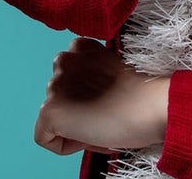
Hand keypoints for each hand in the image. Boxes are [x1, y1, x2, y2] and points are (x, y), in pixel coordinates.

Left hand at [34, 37, 170, 154]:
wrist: (146, 106)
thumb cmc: (139, 95)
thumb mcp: (109, 71)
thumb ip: (88, 75)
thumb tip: (77, 103)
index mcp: (81, 46)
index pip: (67, 75)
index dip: (85, 93)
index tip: (105, 98)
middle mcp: (64, 60)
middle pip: (58, 94)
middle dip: (75, 107)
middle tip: (102, 113)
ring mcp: (55, 85)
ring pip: (52, 114)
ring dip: (71, 123)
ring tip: (98, 123)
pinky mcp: (50, 110)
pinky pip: (44, 137)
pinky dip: (64, 144)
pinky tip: (87, 135)